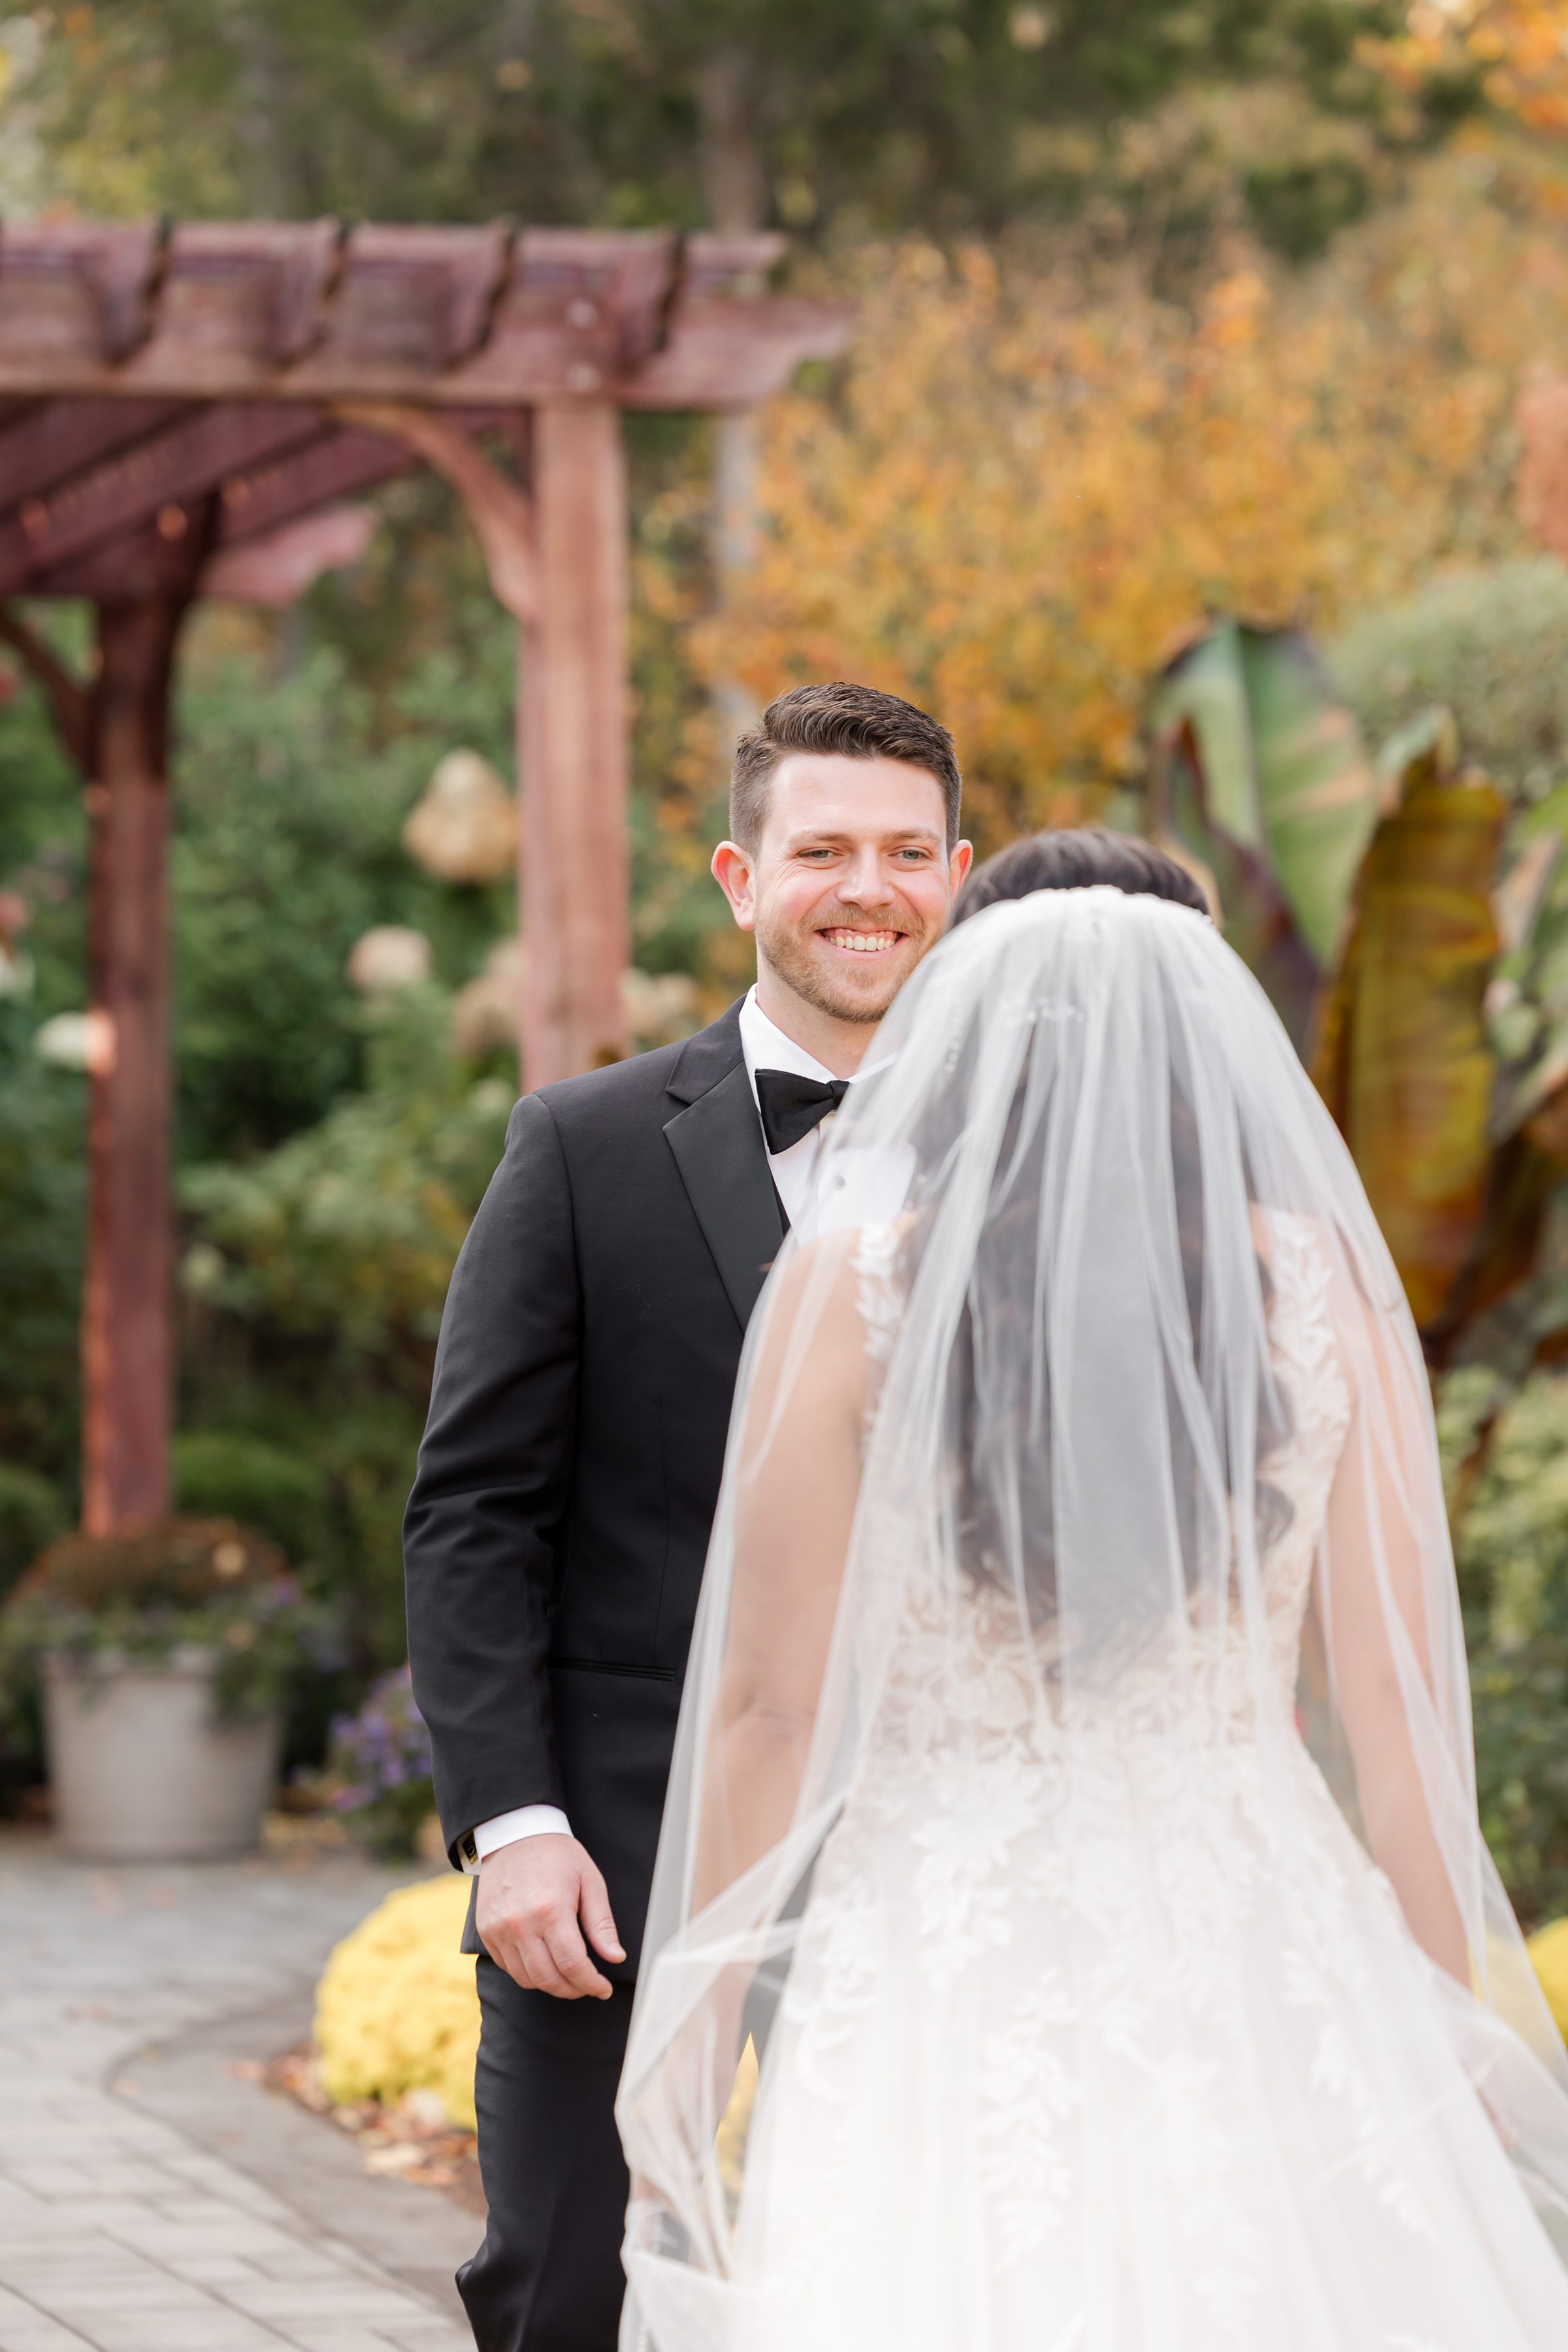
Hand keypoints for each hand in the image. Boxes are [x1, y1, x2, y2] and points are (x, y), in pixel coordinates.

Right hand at [475, 1832, 624, 1998]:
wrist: (515, 1834)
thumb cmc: (557, 1855)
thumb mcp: (590, 1881)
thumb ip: (601, 1924)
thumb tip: (616, 1957)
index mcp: (551, 1910)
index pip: (573, 1965)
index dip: (592, 1984)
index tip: (603, 1988)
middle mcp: (521, 1924)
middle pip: (548, 1979)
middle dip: (573, 1990)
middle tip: (587, 1985)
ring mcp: (499, 1929)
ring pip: (526, 1979)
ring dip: (550, 1985)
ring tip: (567, 1976)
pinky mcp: (486, 1931)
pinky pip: (507, 1967)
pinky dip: (527, 1973)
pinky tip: (543, 1962)